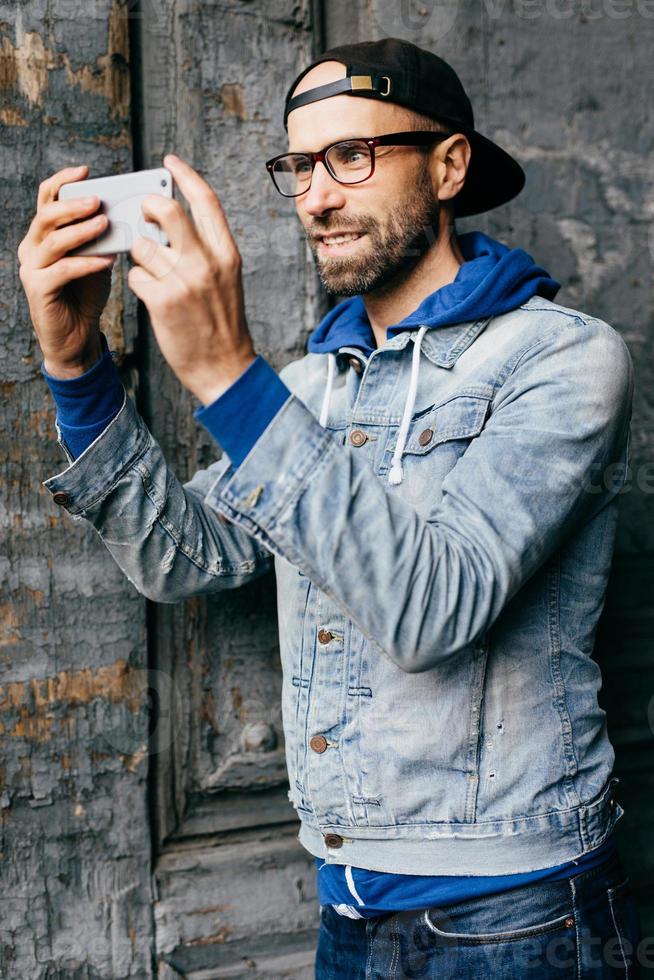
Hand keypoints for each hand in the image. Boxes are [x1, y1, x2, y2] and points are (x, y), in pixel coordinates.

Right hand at [17, 164, 115, 377]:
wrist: (76, 336)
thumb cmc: (85, 295)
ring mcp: (31, 268)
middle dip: (73, 205)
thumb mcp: (96, 259)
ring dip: (80, 230)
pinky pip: (62, 270)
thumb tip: (122, 215)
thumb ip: (101, 239)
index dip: (63, 181)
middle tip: (97, 200)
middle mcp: (32, 247)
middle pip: (46, 215)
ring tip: (104, 224)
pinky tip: (106, 260)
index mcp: (43, 234)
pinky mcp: (38, 289)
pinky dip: (85, 263)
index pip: (46, 198)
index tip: (85, 170)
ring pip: (52, 241)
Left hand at [127, 154, 256, 404]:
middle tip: (143, 213)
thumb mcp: (225, 280)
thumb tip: (168, 223)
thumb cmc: (222, 324)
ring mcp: (184, 281)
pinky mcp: (163, 302)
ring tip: (153, 275)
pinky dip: (138, 283)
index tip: (169, 161)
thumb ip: (204, 250)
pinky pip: (135, 276)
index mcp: (226, 254)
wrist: (225, 369)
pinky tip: (151, 297)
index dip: (185, 175)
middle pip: (167, 211)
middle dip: (148, 207)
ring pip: (143, 247)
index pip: (205, 201)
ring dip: (140, 257)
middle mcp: (207, 263)